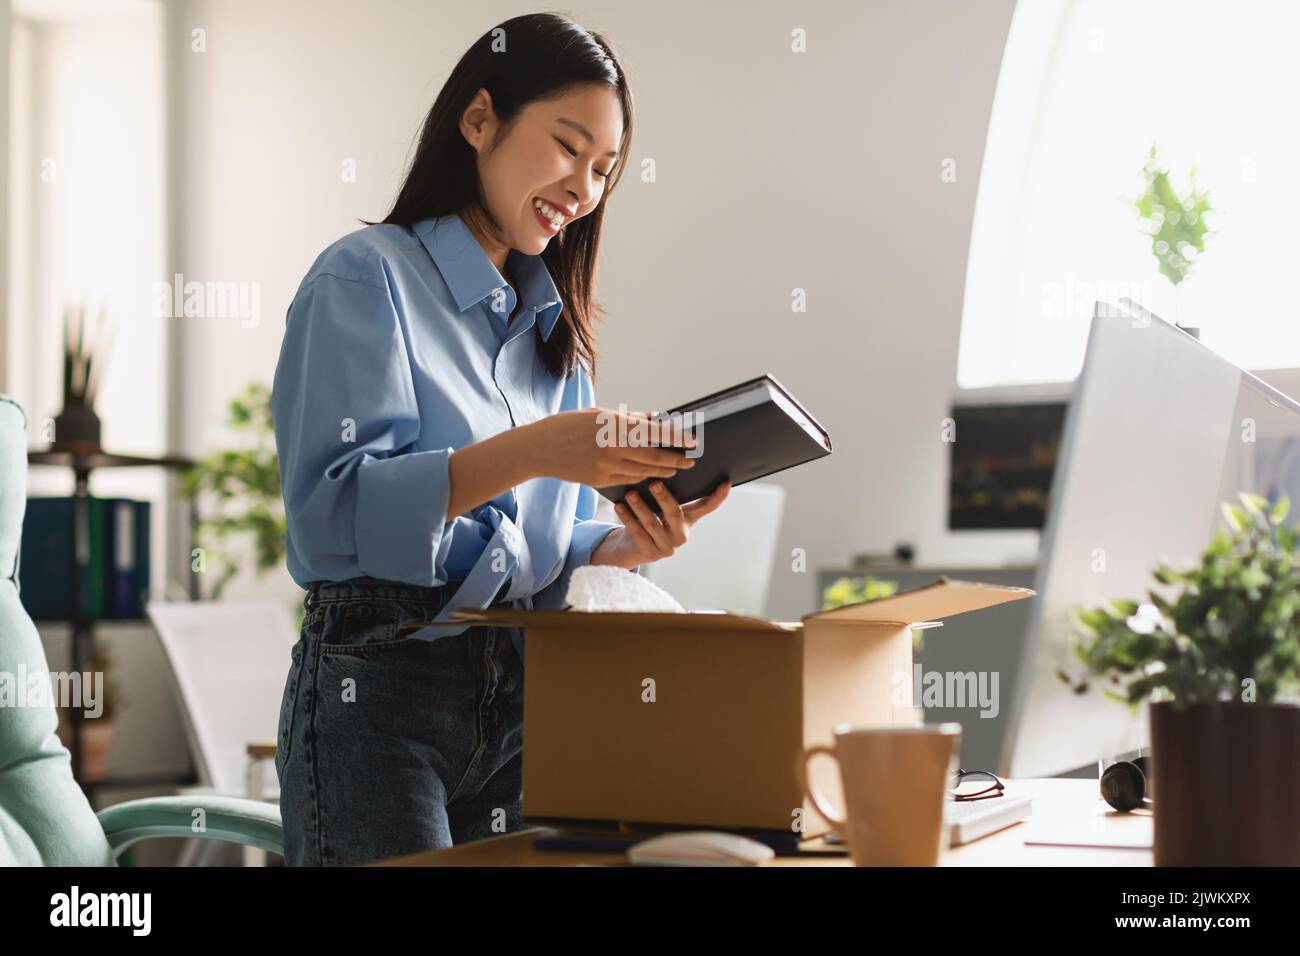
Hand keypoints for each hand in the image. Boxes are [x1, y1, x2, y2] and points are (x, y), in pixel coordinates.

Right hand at [529, 407, 696, 487]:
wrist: (539, 449)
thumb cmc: (568, 425)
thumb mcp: (598, 415)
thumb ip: (628, 419)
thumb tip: (653, 419)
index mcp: (615, 427)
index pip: (655, 433)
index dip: (677, 439)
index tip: (693, 442)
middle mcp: (614, 448)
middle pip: (654, 457)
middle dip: (675, 460)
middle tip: (689, 462)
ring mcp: (606, 468)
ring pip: (643, 472)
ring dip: (660, 471)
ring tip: (672, 469)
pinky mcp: (599, 481)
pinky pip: (627, 480)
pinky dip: (641, 477)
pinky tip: (649, 475)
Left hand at [591, 480, 731, 569]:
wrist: (630, 547)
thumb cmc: (649, 517)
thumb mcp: (661, 506)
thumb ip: (668, 490)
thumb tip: (667, 462)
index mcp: (688, 520)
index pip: (706, 507)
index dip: (717, 496)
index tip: (726, 482)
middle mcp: (681, 535)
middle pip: (675, 513)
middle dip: (664, 498)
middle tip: (654, 483)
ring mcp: (667, 547)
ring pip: (652, 523)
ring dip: (640, 507)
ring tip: (630, 494)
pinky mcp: (650, 554)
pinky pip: (638, 533)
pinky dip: (628, 518)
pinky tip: (619, 506)